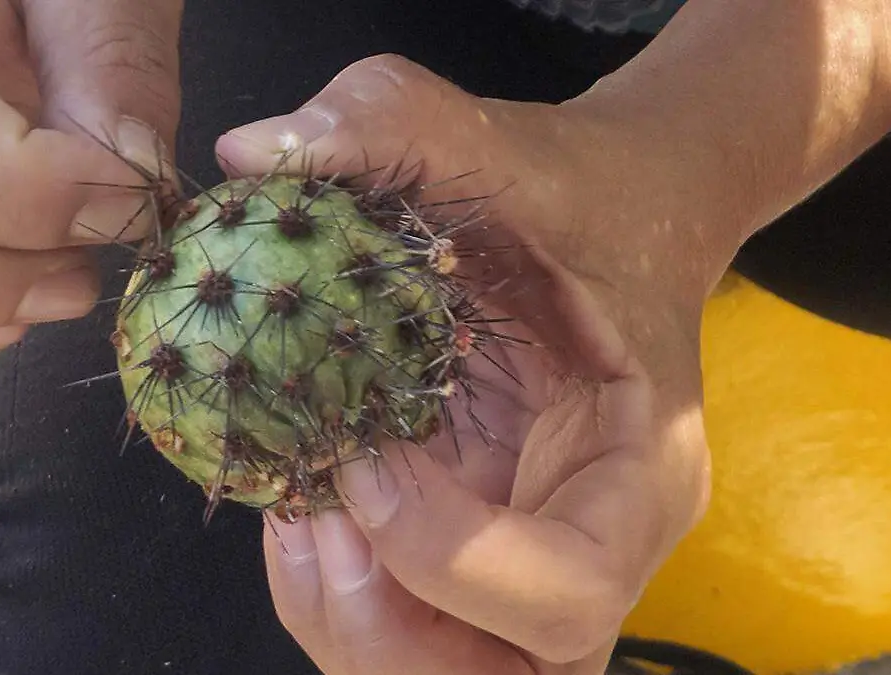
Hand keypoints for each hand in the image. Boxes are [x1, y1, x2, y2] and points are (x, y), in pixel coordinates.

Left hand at [215, 55, 719, 673]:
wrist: (614, 211)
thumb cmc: (583, 190)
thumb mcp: (512, 143)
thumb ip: (397, 123)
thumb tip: (252, 150)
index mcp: (638, 477)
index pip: (567, 596)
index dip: (449, 556)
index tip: (364, 464)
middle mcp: (588, 541)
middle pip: (498, 674)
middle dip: (380, 623)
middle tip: (314, 519)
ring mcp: (523, 554)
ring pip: (433, 667)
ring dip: (339, 610)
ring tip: (296, 505)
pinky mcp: (467, 542)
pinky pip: (391, 615)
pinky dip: (325, 582)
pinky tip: (299, 495)